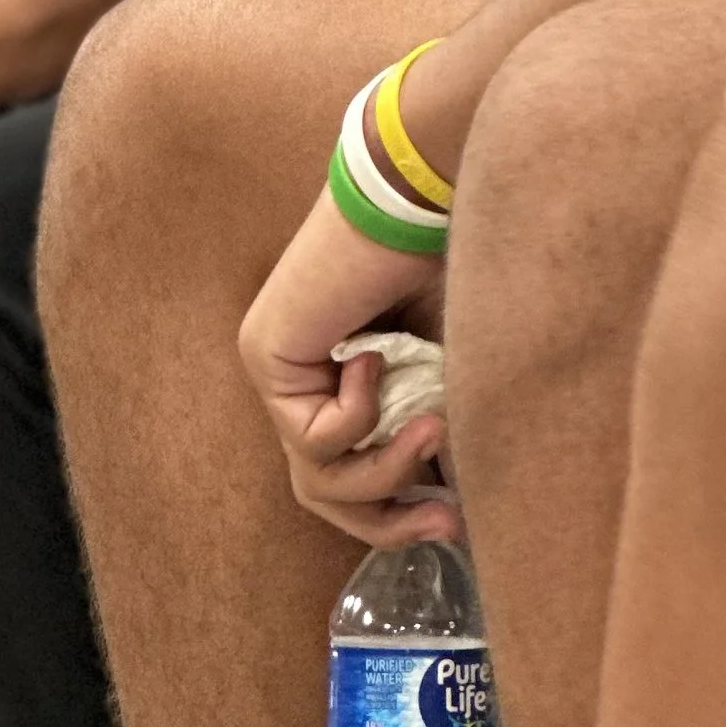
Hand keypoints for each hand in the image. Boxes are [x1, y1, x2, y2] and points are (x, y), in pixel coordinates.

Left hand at [236, 190, 459, 546]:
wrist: (420, 203)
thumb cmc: (450, 269)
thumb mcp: (452, 376)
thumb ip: (440, 438)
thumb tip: (460, 514)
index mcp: (341, 383)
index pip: (348, 479)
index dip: (398, 514)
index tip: (455, 523)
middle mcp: (300, 380)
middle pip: (323, 495)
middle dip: (387, 519)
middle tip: (446, 522)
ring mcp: (276, 371)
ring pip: (316, 479)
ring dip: (386, 469)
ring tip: (432, 427)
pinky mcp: (265, 358)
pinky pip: (312, 438)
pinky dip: (358, 413)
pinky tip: (375, 356)